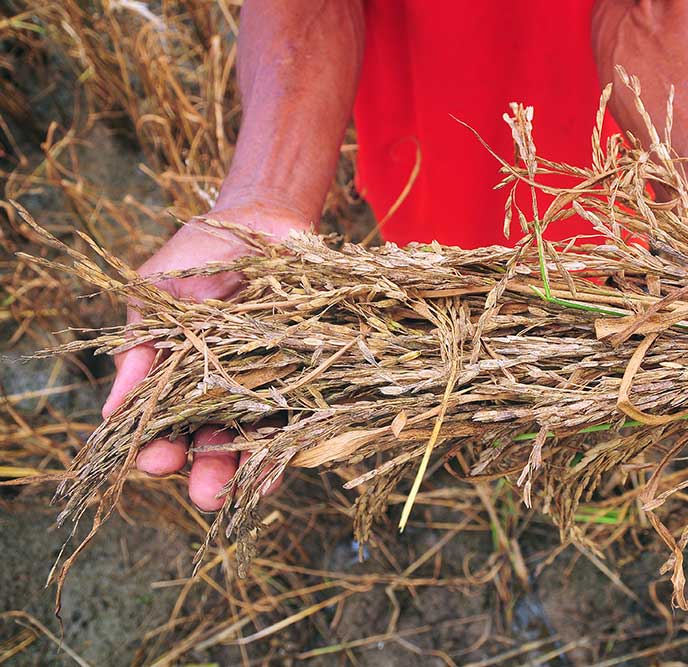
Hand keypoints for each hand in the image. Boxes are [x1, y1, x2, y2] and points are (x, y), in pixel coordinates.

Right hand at [102, 202, 311, 509]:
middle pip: (216, 443)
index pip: (167, 426)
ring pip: (260, 437)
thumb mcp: (156, 298)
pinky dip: (300, 432)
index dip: (160, 447)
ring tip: (246, 489)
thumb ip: (142, 350)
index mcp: (181, 380)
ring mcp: (270, 385)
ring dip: (253, 468)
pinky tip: (293, 453)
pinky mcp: (312, 371)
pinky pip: (306, 408)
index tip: (155, 461)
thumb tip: (114, 411)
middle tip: (207, 494)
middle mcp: (226, 392)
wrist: (261, 220)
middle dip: (209, 472)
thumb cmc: (198, 256)